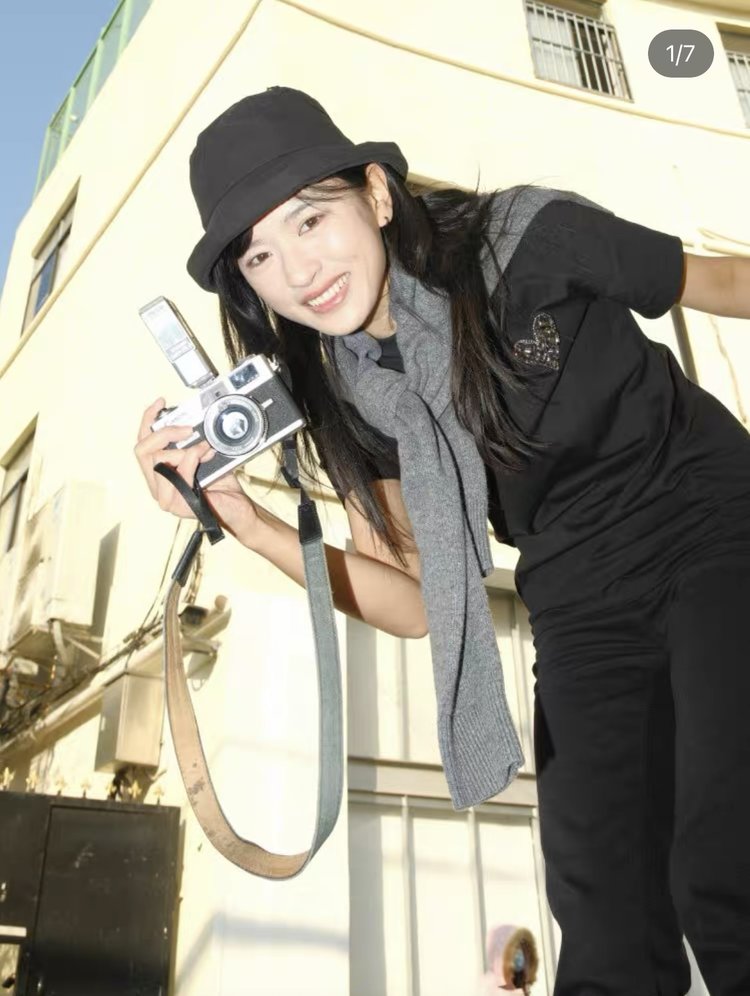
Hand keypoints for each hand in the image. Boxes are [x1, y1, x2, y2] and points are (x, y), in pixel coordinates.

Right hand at [134, 397, 258, 539]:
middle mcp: (156, 484)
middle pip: (141, 449)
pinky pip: (175, 474)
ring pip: (157, 461)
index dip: (148, 420)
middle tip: (187, 430)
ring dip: (183, 451)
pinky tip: (205, 457)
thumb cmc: (221, 483)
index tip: (161, 402)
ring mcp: (163, 496)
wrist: (236, 507)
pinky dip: (191, 461)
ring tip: (204, 451)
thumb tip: (189, 421)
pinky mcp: (173, 505)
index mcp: (158, 472)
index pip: (143, 442)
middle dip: (165, 433)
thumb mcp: (203, 455)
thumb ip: (190, 442)